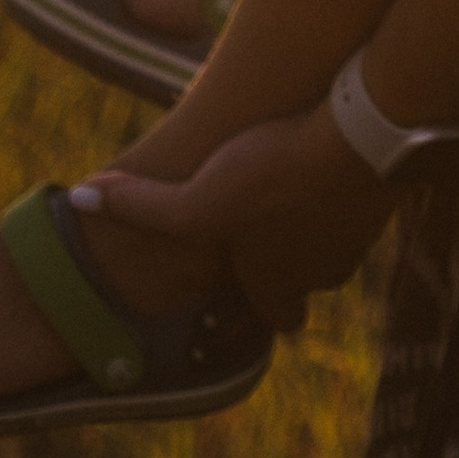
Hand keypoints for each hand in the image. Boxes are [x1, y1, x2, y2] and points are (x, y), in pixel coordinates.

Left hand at [73, 107, 394, 333]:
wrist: (364, 136)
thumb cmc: (275, 178)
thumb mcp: (199, 198)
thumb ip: (142, 209)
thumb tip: (78, 201)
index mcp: (280, 288)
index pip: (273, 321)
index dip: (255, 308)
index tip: (237, 289)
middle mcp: (324, 274)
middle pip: (301, 279)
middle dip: (280, 259)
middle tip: (254, 228)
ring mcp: (359, 237)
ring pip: (326, 240)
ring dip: (306, 220)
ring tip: (281, 185)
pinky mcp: (380, 196)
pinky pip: (351, 202)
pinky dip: (333, 187)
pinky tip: (315, 155)